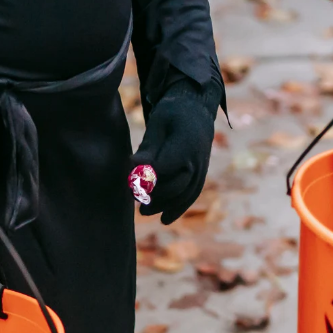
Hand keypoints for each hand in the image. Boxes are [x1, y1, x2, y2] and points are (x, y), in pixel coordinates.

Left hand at [130, 78, 218, 224]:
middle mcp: (198, 159)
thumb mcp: (157, 126)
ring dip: (163, 206)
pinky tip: (164, 219)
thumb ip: (147, 149)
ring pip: (184, 195)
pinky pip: (191, 195)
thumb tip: (134, 166)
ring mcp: (202, 169)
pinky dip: (178, 209)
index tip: (130, 179)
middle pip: (176, 186)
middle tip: (134, 197)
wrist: (196, 112)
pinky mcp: (200, 176)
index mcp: (186, 143)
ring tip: (143, 212)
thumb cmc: (171, 117)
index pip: (164, 168)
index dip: (146, 177)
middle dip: (153, 195)